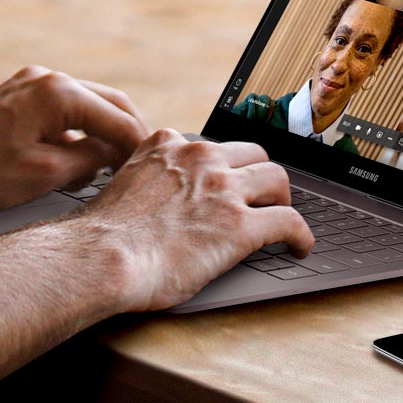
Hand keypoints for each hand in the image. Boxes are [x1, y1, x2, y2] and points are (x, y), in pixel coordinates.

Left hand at [0, 65, 148, 211]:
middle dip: (127, 134)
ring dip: (102, 134)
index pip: (118, 118)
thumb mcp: (42, 175)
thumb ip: (88, 161)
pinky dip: (77, 132)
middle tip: (142, 167)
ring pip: (85, 106)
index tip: (153, 169)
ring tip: (111, 170)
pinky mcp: (17, 97)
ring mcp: (30, 85)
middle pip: (108, 103)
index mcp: (57, 93)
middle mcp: (47, 79)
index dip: (139, 147)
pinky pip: (62, 110)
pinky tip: (79, 161)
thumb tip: (113, 156)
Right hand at [77, 129, 312, 312]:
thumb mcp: (123, 186)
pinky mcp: (241, 225)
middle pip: (252, 154)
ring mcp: (223, 189)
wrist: (100, 257)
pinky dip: (301, 236)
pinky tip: (300, 247)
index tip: (227, 182)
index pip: (211, 146)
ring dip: (281, 200)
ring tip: (282, 219)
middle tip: (260, 199)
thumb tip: (156, 204)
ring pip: (276, 180)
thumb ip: (147, 181)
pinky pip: (289, 222)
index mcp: (167, 145)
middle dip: (258, 177)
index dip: (224, 167)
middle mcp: (199, 158)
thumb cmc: (102, 236)